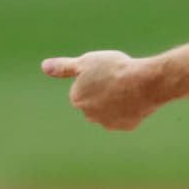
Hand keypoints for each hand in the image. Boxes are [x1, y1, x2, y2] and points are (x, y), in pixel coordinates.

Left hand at [41, 50, 160, 130]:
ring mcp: (108, 123)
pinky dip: (131, 108)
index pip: (84, 88)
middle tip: (119, 79)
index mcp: (77, 99)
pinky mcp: (126, 126)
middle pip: (96, 101)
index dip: (97, 77)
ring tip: (130, 87)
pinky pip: (127, 116)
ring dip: (118, 101)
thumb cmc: (115, 69)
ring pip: (111, 110)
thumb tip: (44, 66)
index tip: (107, 71)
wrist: (145, 83)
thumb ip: (64, 67)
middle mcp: (89, 115)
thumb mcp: (87, 61)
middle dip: (105, 93)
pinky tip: (138, 97)